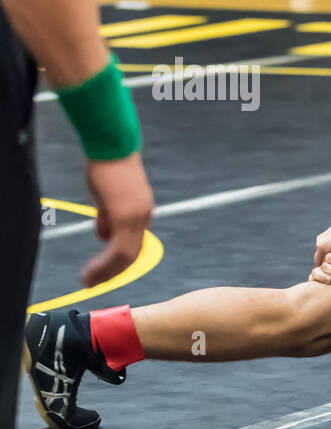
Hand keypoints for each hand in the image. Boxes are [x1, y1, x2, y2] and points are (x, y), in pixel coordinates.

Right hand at [82, 152, 153, 285]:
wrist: (111, 145)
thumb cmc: (107, 165)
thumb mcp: (107, 195)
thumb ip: (107, 216)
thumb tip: (103, 236)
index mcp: (141, 209)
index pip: (134, 242)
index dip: (119, 259)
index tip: (104, 271)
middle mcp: (144, 215)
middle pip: (133, 253)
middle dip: (113, 272)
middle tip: (94, 283)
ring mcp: (137, 216)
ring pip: (126, 256)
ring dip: (106, 272)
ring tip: (88, 282)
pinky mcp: (125, 215)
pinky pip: (118, 249)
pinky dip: (105, 265)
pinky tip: (90, 272)